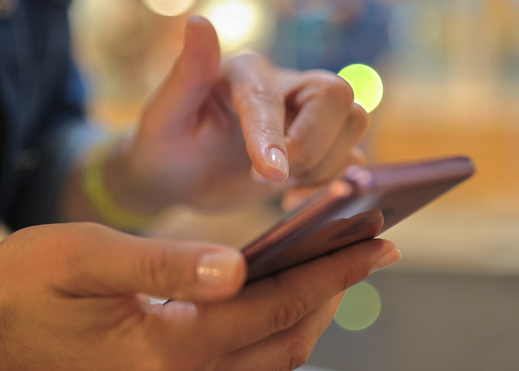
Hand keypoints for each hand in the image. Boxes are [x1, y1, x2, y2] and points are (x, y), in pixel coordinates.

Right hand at [0, 223, 399, 370]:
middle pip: (283, 341)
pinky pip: (236, 369)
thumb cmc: (20, 292)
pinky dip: (267, 332)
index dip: (328, 272)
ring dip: (304, 314)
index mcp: (161, 349)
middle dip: (332, 294)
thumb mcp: (82, 257)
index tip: (377, 241)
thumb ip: (160, 264)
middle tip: (369, 247)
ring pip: (265, 360)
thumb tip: (238, 267)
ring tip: (331, 269)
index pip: (271, 306)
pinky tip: (271, 298)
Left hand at [115, 16, 367, 211]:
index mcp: (247, 72)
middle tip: (271, 180)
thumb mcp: (164, 113)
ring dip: (324, 166)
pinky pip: (351, 158)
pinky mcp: (316, 150)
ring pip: (354, 123)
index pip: (273, 97)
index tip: (268, 175)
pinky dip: (333, 183)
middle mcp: (284, 87)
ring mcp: (304, 119)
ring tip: (279, 190)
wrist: (177, 177)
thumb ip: (187, 72)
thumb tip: (197, 22)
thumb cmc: (165, 143)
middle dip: (313, 146)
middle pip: (338, 96)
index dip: (274, 137)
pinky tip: (291, 199)